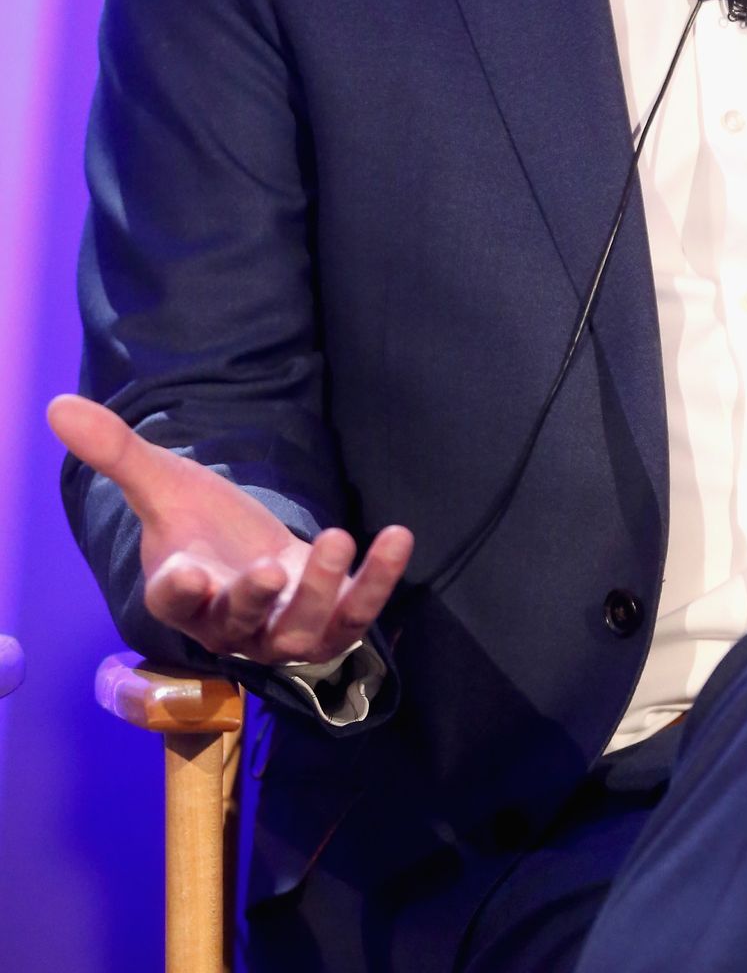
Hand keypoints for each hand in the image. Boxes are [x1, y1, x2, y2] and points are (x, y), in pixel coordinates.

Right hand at [48, 393, 412, 667]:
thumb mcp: (164, 483)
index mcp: (183, 592)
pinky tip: (398, 537)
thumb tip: (57, 406)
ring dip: (325, 591)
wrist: (247, 554)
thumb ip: (117, 452)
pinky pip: (357, 614)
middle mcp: (232, 623)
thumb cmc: (201, 525)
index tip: (185, 574)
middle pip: (243, 625)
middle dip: (257, 598)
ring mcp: (283, 630)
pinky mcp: (330, 621)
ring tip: (340, 536)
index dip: (180, 591)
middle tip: (273, 565)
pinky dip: (379, 582)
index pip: (175, 601)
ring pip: (304, 630)